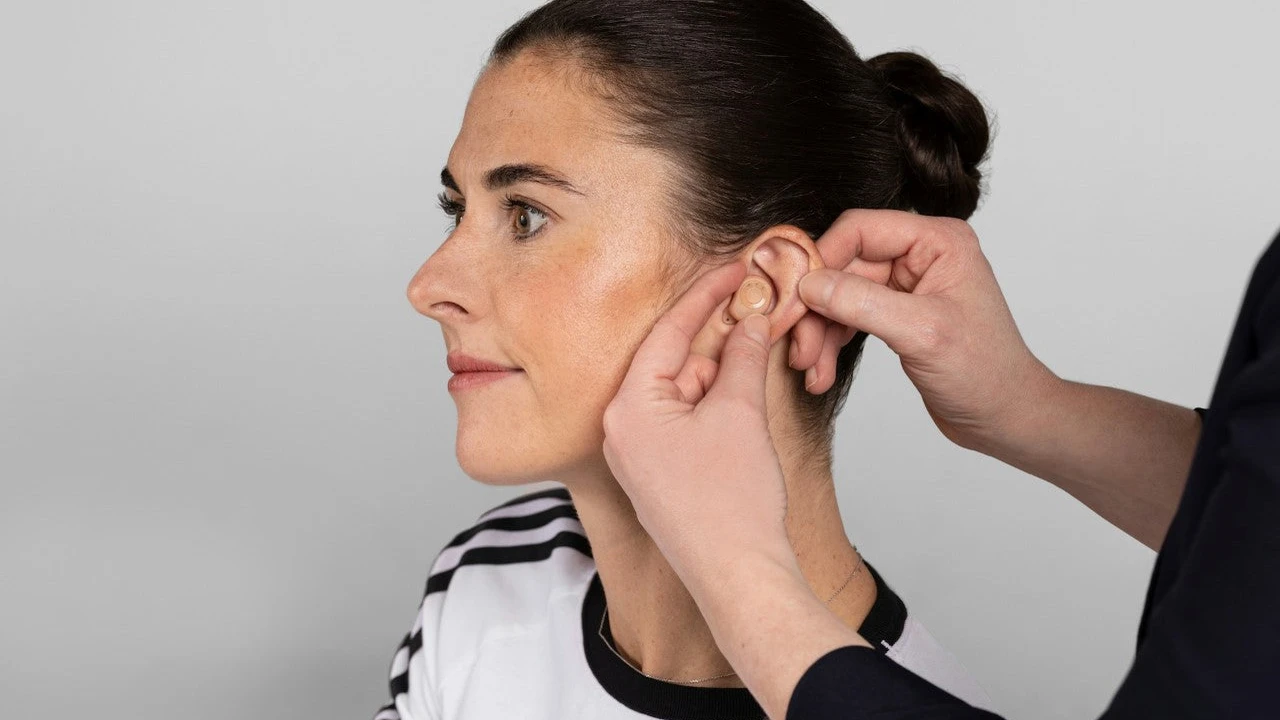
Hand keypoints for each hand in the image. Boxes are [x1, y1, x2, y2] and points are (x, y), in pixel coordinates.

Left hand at [602, 262, 797, 582]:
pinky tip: (743, 414)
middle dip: (717, 343)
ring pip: (682, 394)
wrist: (738, 577)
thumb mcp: (739, 413)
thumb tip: (750, 320)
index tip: (736, 270)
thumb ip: (742, 355)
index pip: (667, 334)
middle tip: (758, 317)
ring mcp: (637, 457)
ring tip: (756, 380)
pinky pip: (682, 423)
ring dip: (720, 380)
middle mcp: (621, 430)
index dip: (707, 296)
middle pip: (673, 363)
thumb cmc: (732, 505)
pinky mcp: (657, 476)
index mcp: (628, 409)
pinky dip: (713, 409)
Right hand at [789, 210, 1056, 451]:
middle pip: (842, 265)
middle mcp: (920, 254)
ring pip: (838, 293)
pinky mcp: (894, 312)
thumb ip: (863, 303)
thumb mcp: (922, 335)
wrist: (1004, 416)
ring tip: (811, 369)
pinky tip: (821, 372)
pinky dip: (830, 343)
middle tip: (799, 349)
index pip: (859, 230)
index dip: (821, 260)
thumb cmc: (986, 374)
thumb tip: (810, 284)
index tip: (795, 299)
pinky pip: (847, 316)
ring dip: (819, 332)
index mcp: (937, 241)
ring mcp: (905, 284)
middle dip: (816, 309)